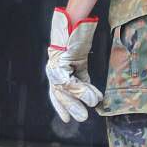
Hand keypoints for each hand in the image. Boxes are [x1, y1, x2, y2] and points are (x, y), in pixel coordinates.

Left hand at [44, 9, 102, 123]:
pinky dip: (83, 89)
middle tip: (82, 118)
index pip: (58, 94)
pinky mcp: (61, 62)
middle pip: (61, 94)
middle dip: (72, 107)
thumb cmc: (76, 44)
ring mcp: (56, 67)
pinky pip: (71, 80)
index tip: (67, 119)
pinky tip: (92, 96)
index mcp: (57, 74)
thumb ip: (82, 81)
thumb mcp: (81, 67)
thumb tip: (90, 98)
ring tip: (91, 106)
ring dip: (79, 99)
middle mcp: (54, 72)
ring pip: (66, 89)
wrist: (74, 27)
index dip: (62, 107)